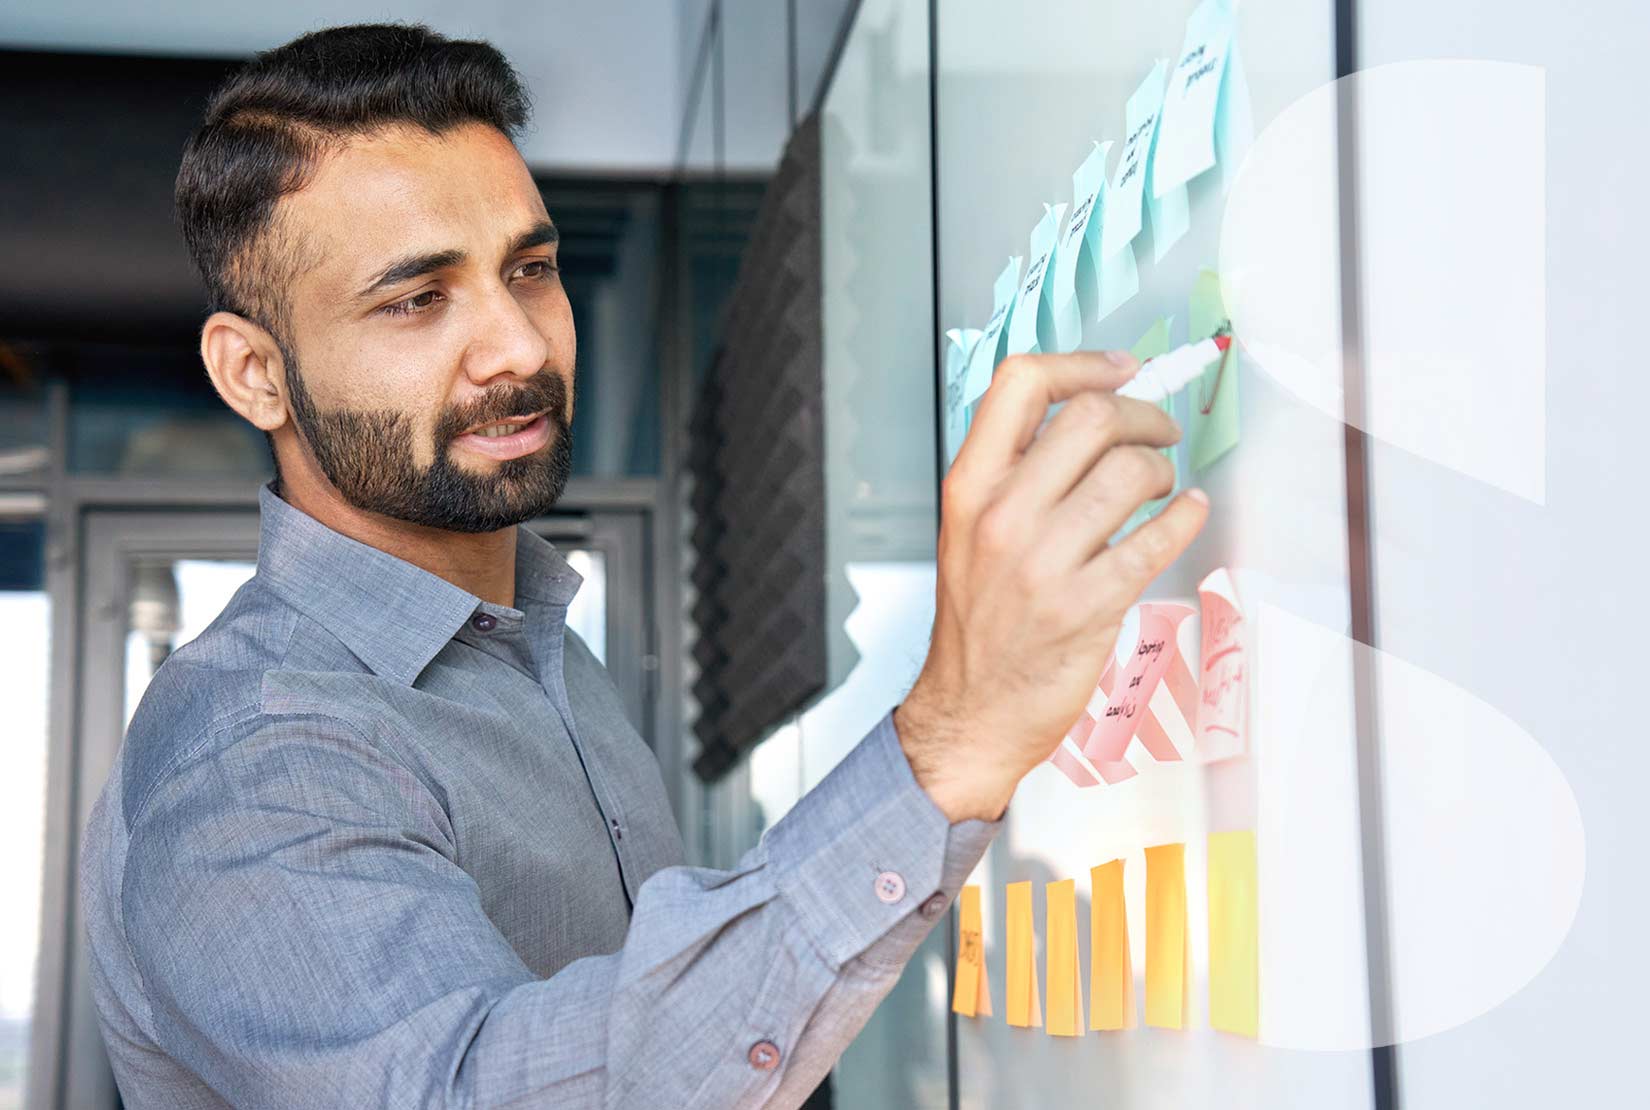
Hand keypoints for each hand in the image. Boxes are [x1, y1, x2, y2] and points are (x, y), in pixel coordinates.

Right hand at [895, 350, 1208, 821]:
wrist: (971, 711)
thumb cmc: (978, 622)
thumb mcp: (968, 530)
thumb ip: (1014, 472)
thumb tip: (1088, 412)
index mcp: (969, 487)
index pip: (1020, 384)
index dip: (1082, 363)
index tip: (1120, 369)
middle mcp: (1002, 516)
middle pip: (1092, 417)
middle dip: (1144, 416)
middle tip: (1158, 433)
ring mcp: (1043, 563)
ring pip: (1131, 473)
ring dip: (1163, 470)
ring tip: (1161, 486)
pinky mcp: (1087, 606)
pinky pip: (1156, 539)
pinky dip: (1186, 516)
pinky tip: (1186, 513)